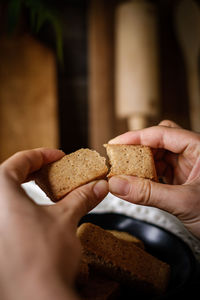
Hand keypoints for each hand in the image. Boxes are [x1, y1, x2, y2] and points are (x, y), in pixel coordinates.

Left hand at [0, 148, 107, 299]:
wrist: (36, 297)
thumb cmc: (42, 259)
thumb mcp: (66, 218)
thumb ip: (82, 197)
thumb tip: (98, 186)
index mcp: (1, 191)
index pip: (20, 160)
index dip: (43, 155)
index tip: (59, 156)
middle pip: (11, 175)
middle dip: (35, 170)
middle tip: (54, 170)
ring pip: (8, 195)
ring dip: (29, 188)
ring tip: (50, 190)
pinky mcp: (1, 239)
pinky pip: (8, 213)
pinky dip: (24, 206)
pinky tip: (40, 214)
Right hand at [108, 120, 199, 238]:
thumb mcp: (183, 203)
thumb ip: (148, 194)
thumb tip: (117, 184)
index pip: (162, 133)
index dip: (136, 137)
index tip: (116, 144)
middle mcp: (194, 153)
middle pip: (159, 140)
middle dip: (139, 149)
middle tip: (121, 158)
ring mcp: (188, 166)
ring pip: (158, 156)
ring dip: (141, 164)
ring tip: (126, 173)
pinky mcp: (183, 179)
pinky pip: (160, 171)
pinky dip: (147, 176)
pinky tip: (139, 183)